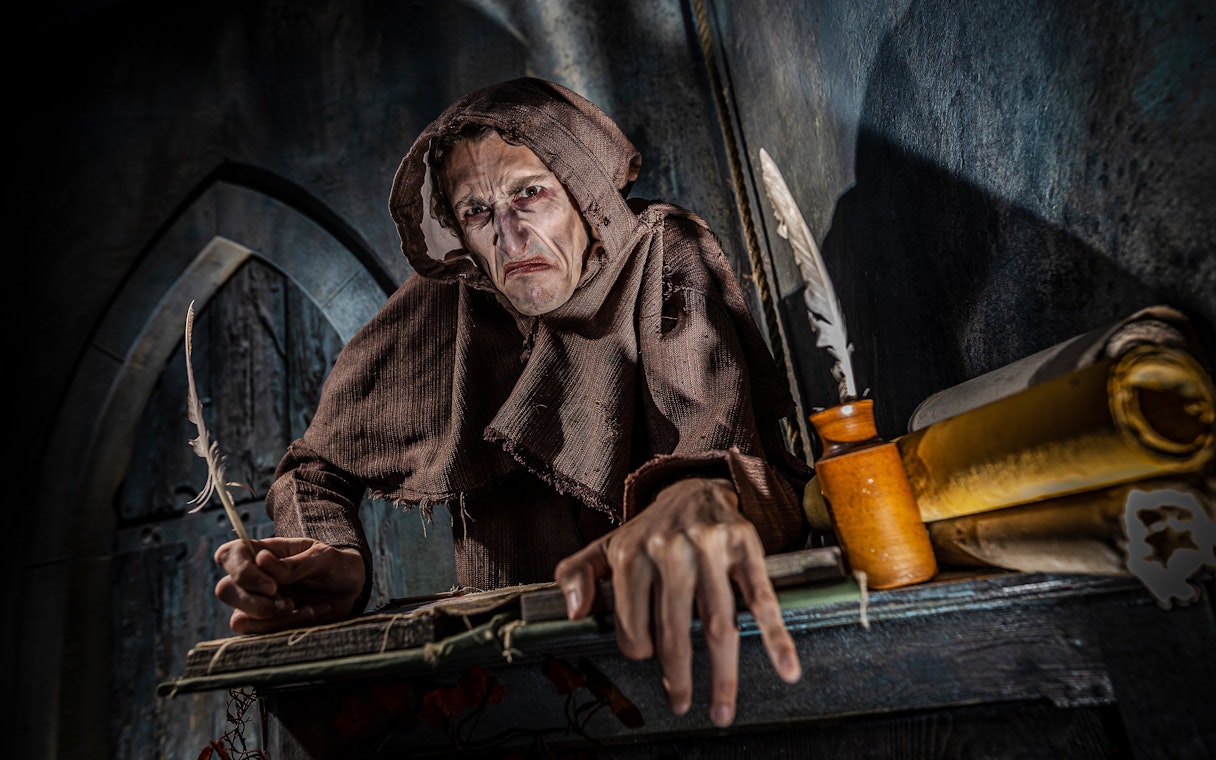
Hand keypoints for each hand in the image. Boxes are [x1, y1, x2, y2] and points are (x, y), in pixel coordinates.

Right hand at [214, 536, 364, 634]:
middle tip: (288, 603)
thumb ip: (295, 563)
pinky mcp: (268, 623)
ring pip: (239, 619)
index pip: (229, 555)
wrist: (351, 587)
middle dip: (255, 602)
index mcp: (264, 552)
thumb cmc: (336, 564)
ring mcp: (258, 602)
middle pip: (225, 590)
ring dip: (272, 620)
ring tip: (305, 609)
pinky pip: (260, 634)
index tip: (273, 586)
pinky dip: (284, 628)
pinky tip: (310, 614)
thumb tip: (261, 561)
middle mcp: (254, 578)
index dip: (240, 571)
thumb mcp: (324, 557)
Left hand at [554, 477, 800, 726]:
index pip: (633, 626)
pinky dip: (775, 636)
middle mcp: (668, 549)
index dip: (640, 651)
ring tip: (722, 709)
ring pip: (718, 623)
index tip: (651, 660)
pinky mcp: (745, 544)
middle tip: (682, 705)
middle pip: (675, 630)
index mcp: (631, 555)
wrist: (694, 488)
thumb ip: (576, 575)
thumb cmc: (649, 532)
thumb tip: (574, 614)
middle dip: (678, 677)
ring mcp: (709, 546)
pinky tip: (786, 668)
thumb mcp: (605, 547)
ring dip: (722, 674)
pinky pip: (761, 597)